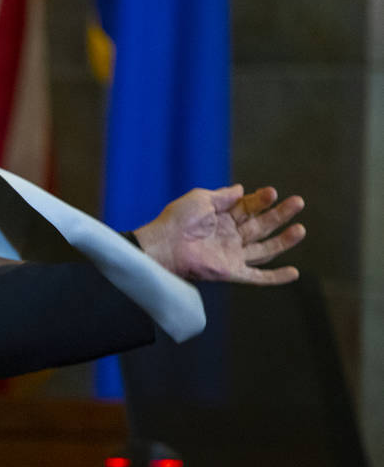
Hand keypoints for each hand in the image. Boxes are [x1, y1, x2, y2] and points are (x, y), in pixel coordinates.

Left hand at [132, 184, 305, 284]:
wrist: (165, 244)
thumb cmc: (177, 219)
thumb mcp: (201, 199)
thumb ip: (223, 196)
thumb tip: (241, 189)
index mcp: (222, 218)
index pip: (249, 208)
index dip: (261, 200)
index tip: (272, 192)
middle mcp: (230, 237)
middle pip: (261, 226)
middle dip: (280, 214)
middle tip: (298, 202)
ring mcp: (232, 255)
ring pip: (265, 249)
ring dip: (284, 241)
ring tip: (301, 229)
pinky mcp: (231, 272)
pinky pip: (257, 277)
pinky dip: (276, 277)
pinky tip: (294, 273)